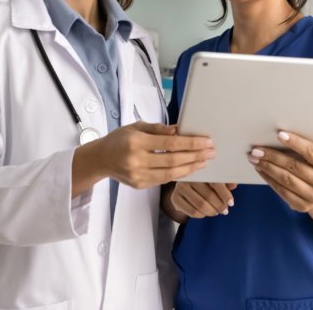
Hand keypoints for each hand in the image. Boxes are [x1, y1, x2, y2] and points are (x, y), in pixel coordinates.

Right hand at [93, 121, 214, 188]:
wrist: (101, 159)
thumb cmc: (120, 139)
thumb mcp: (136, 127)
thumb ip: (158, 129)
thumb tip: (178, 130)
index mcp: (136, 142)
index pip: (170, 143)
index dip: (191, 143)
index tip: (207, 142)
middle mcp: (137, 160)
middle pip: (173, 160)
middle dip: (195, 156)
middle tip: (211, 152)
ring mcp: (138, 175)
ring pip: (171, 174)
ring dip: (191, 168)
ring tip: (204, 161)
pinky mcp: (140, 185)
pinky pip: (164, 180)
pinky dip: (179, 174)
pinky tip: (189, 168)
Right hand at [170, 182, 237, 217]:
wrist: (184, 189)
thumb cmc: (203, 184)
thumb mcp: (215, 181)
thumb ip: (225, 182)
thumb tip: (234, 185)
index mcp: (201, 170)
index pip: (215, 182)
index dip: (224, 194)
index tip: (231, 203)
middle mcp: (189, 177)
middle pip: (208, 195)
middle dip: (219, 205)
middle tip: (225, 211)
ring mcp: (180, 188)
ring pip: (201, 205)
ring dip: (211, 211)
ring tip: (215, 212)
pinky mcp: (175, 199)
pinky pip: (192, 211)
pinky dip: (202, 215)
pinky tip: (204, 213)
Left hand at [247, 123, 312, 212]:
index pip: (311, 151)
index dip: (295, 142)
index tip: (279, 134)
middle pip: (294, 166)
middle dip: (273, 156)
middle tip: (257, 149)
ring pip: (285, 179)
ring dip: (267, 167)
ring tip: (254, 158)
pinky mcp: (301, 206)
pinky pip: (281, 191)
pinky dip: (268, 179)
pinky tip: (260, 170)